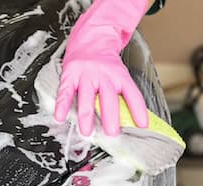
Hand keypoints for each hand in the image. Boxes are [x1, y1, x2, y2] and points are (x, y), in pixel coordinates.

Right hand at [54, 0, 148, 136]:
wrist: (91, 36)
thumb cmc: (106, 62)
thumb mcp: (120, 74)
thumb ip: (125, 96)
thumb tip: (135, 121)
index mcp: (119, 76)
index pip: (132, 94)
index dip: (138, 110)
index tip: (142, 125)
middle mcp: (103, 75)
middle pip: (108, 99)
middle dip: (110, 118)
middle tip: (111, 133)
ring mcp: (86, 75)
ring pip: (86, 98)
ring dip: (86, 117)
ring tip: (87, 132)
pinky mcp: (70, 74)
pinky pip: (65, 92)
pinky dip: (62, 106)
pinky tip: (60, 117)